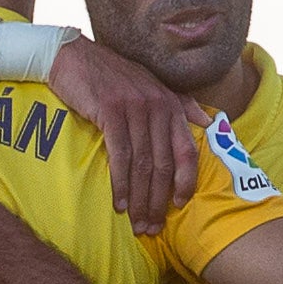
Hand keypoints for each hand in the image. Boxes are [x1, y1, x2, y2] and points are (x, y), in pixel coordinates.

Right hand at [48, 34, 198, 235]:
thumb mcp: (150, 86)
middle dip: (159, 200)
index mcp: (171, 104)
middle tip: (152, 227)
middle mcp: (158, 106)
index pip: (186, 150)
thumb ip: (181, 104)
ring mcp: (136, 108)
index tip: (180, 206)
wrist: (74, 57)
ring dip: (140, 199)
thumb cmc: (111, 77)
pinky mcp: (112, 111)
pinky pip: (121, 154)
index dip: (185, 181)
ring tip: (136, 223)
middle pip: (164, 164)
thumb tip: (208, 121)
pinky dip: (121, 183)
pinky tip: (120, 203)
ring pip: (143, 164)